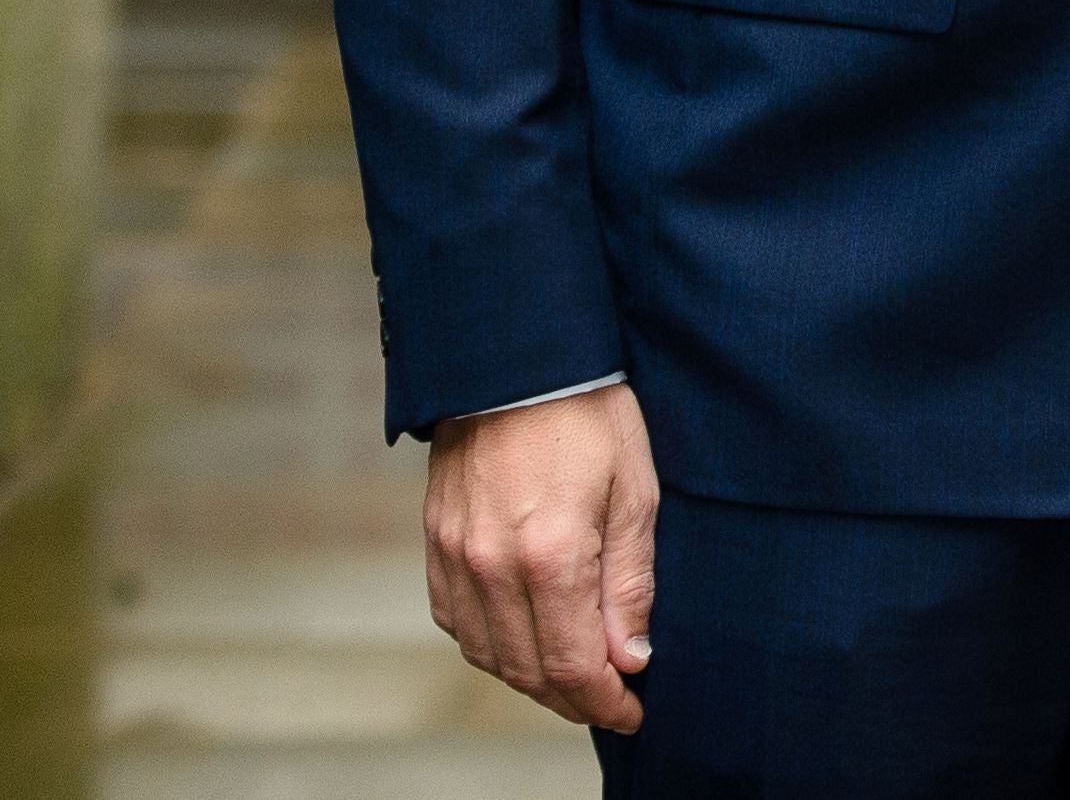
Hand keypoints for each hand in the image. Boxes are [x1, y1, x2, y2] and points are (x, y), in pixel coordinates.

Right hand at [423, 382, 658, 728]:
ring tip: (572, 674)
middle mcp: (491, 566)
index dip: (603, 700)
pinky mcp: (435, 540)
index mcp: (550, 556)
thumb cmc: (590, 414)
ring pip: (486, 652)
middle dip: (571, 697)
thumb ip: (629, 582)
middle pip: (526, 669)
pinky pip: (454, 619)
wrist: (516, 359)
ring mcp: (455, 555)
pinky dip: (488, 642)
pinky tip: (521, 637)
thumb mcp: (635, 492)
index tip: (631, 711)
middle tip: (608, 700)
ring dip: (529, 676)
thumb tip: (630, 657)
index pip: (571, 664)